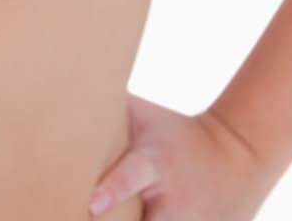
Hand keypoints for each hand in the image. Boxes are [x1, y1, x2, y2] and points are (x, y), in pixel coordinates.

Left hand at [88, 93, 280, 218]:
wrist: (236, 160)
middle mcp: (172, 205)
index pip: (134, 175)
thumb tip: (56, 84)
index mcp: (156, 165)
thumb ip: (107, 109)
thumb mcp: (145, 116)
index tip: (94, 203)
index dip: (114, 189)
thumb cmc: (173, 132)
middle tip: (89, 218)